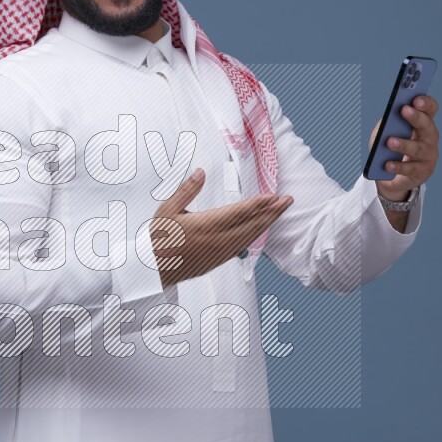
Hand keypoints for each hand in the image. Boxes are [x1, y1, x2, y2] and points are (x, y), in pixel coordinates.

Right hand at [149, 168, 292, 286]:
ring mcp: (219, 252)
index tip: (272, 196)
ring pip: (250, 237)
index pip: (237, 213)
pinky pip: (242, 247)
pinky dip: (255, 236)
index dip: (257, 204)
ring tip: (279, 212)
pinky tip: (261, 229)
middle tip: (288, 200)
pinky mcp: (218, 260)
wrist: (153, 269)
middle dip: (272, 212)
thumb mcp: (166, 210)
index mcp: (204, 225)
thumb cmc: (158, 239)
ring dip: (267, 224)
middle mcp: (216, 240)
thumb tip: (200, 172)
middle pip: (251, 225)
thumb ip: (186, 190)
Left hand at [370, 95, 439, 201]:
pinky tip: (387, 164)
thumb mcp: (385, 133)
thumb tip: (389, 119)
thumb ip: (387, 124)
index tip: (416, 98)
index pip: (430, 109)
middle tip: (404, 110)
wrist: (389, 176)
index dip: (426, 103)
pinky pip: (411, 169)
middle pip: (427, 125)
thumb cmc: (388, 150)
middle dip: (416, 117)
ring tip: (389, 141)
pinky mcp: (422, 172)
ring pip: (418, 148)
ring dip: (404, 144)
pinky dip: (398, 166)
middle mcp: (430, 138)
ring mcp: (428, 156)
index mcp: (422, 123)